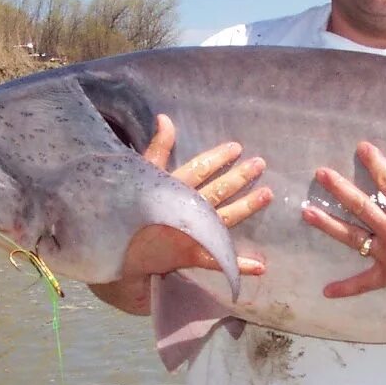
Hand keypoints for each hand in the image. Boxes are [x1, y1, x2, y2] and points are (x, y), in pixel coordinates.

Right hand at [112, 113, 273, 277]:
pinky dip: (238, 265)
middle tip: (260, 164)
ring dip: (247, 207)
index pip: (199, 169)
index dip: (218, 158)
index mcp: (172, 188)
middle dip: (239, 177)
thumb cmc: (129, 208)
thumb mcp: (141, 175)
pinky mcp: (192, 257)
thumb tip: (165, 118)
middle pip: (217, 191)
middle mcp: (185, 210)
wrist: (118, 249)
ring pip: (224, 219)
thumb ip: (157, 148)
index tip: (237, 148)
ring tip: (268, 194)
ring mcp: (190, 235)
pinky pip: (217, 262)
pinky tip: (261, 266)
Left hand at [303, 139, 385, 368]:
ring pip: (353, 238)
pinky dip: (346, 288)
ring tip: (306, 213)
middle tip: (320, 174)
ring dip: (329, 226)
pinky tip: (325, 291)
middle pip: (362, 207)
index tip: (361, 147)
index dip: (375, 163)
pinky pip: (365, 283)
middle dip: (339, 189)